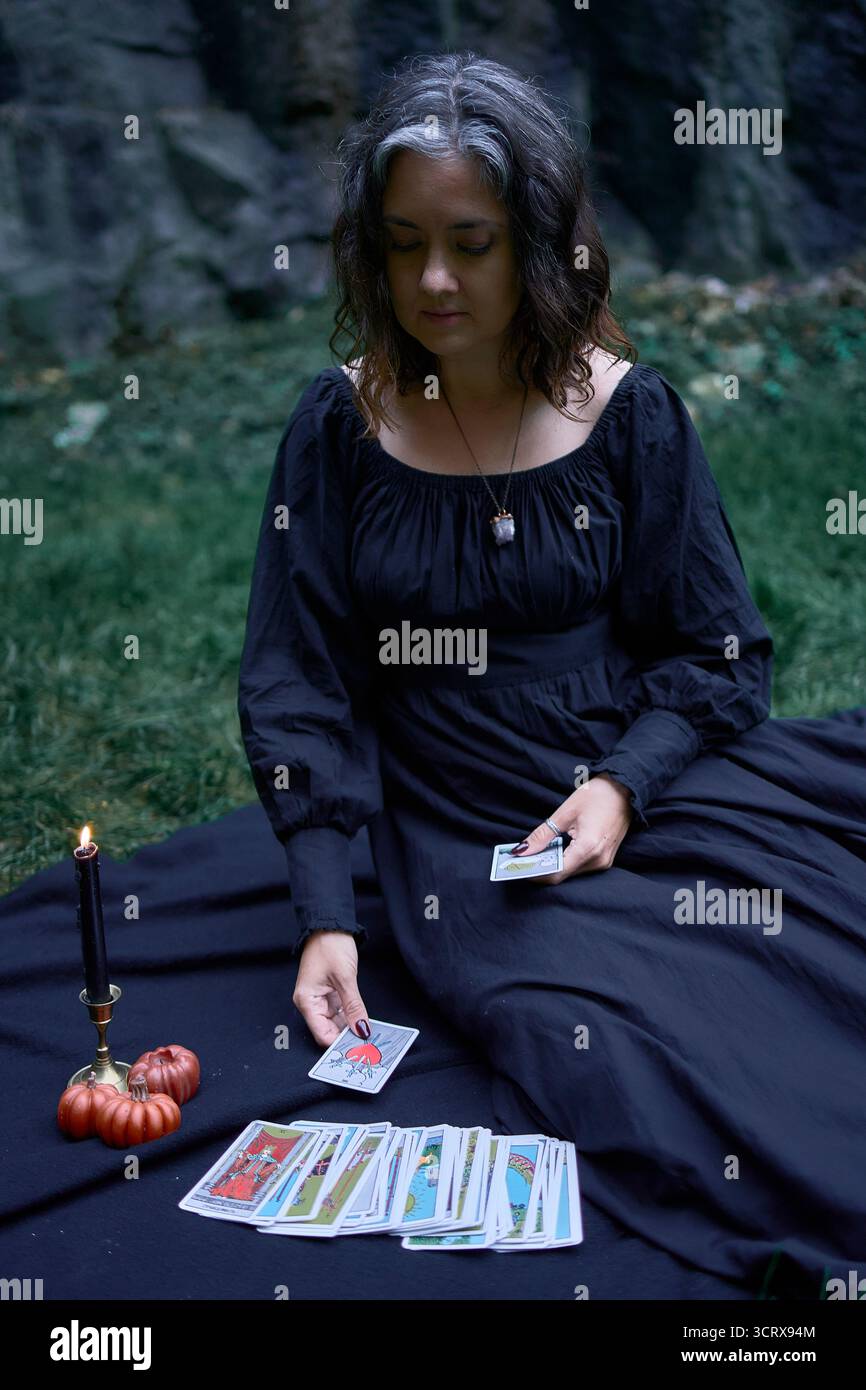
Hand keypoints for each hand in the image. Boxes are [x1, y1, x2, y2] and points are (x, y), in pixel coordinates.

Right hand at [292, 930, 370, 1047]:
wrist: (330, 925)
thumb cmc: (330, 946)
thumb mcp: (345, 978)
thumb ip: (353, 1007)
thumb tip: (362, 1030)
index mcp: (306, 1001)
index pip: (321, 1033)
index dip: (339, 1043)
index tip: (358, 1048)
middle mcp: (311, 1003)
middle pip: (328, 1030)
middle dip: (347, 1038)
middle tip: (367, 1045)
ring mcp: (321, 999)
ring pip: (336, 1023)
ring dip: (351, 1028)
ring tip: (368, 1036)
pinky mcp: (330, 994)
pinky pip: (341, 1012)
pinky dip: (352, 1018)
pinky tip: (364, 1023)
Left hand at [511, 774, 634, 883]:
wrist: (626, 787)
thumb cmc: (597, 795)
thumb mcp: (564, 813)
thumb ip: (542, 835)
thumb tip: (521, 851)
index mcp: (588, 848)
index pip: (556, 873)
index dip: (534, 873)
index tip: (517, 867)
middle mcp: (598, 861)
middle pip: (563, 875)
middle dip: (541, 869)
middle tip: (522, 859)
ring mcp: (604, 861)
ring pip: (571, 872)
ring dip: (553, 865)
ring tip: (535, 854)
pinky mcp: (606, 858)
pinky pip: (581, 866)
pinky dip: (565, 861)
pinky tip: (553, 852)